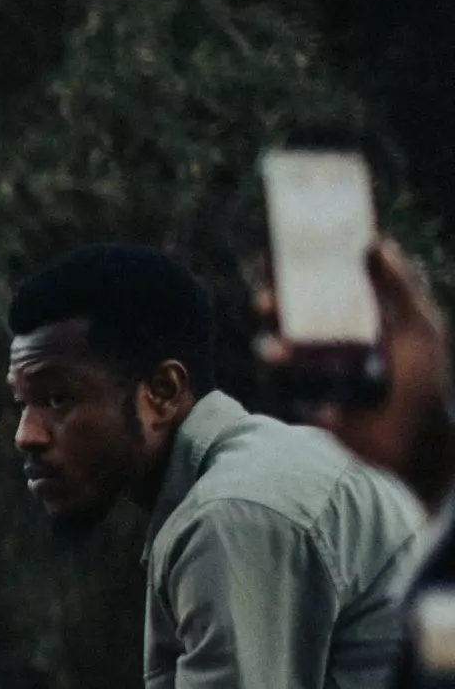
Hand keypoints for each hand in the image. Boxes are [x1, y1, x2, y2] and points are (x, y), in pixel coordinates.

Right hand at [254, 232, 454, 506]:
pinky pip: (285, 382)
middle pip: (300, 315)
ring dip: (276, 346)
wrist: (411, 444)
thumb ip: (398, 287)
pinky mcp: (313, 399)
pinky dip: (282, 378)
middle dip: (279, 307)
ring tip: (272, 351)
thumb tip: (376, 244)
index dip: (308, 270)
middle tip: (265, 302)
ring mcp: (326, 372)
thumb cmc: (422, 383)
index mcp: (368, 319)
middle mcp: (343, 341)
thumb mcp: (418, 329)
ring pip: (288, 348)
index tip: (284, 254)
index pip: (331, 286)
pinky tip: (281, 374)